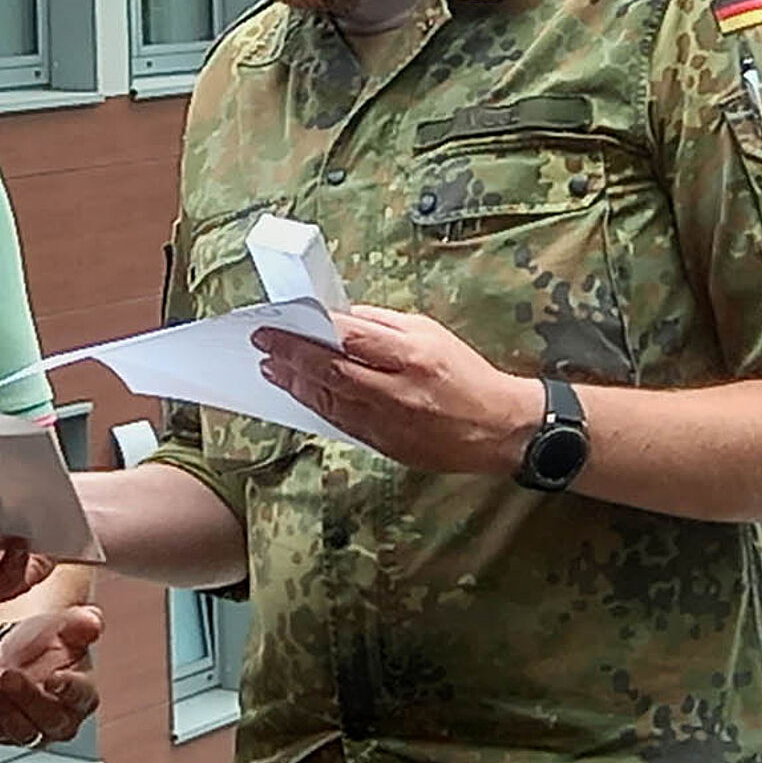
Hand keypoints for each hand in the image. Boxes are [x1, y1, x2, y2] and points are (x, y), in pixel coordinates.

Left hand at [0, 607, 101, 747]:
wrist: (15, 650)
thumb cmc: (47, 641)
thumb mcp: (65, 625)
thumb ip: (83, 623)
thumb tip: (93, 622)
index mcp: (82, 693)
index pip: (81, 696)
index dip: (69, 689)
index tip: (53, 677)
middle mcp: (61, 719)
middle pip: (50, 719)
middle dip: (27, 697)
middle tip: (8, 675)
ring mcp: (34, 730)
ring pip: (23, 731)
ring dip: (3, 707)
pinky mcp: (5, 732)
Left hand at [254, 306, 542, 473]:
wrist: (498, 428)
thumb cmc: (464, 373)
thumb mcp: (428, 332)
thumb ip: (381, 324)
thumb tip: (338, 317)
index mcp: (410, 354)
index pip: (348, 338)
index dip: (307, 330)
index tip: (280, 322)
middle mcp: (397, 389)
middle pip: (331, 371)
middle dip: (291, 356)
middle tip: (263, 344)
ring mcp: (390, 421)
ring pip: (330, 401)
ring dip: (296, 384)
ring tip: (271, 368)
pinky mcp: (386, 445)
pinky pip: (341, 424)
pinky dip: (317, 406)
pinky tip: (301, 393)